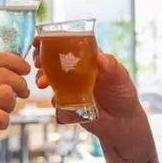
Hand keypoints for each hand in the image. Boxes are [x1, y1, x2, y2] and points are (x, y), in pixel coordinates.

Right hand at [0, 51, 29, 162]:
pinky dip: (4, 122)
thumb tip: (4, 71)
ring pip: (7, 95)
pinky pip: (0, 118)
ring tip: (2, 111)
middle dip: (19, 86)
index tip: (24, 69)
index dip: (15, 62)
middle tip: (20, 95)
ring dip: (10, 105)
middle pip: (5, 75)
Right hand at [32, 40, 147, 144]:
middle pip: (54, 60)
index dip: (54, 39)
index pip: (70, 44)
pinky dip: (52, 99)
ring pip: (51, 78)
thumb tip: (101, 57)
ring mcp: (71, 87)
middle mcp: (77, 71)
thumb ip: (113, 68)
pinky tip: (55, 100)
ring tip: (42, 82)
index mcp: (89, 59)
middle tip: (38, 61)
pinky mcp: (68, 103)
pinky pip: (56, 99)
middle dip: (42, 58)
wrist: (123, 123)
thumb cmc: (124, 95)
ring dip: (43, 77)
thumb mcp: (122, 79)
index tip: (42, 39)